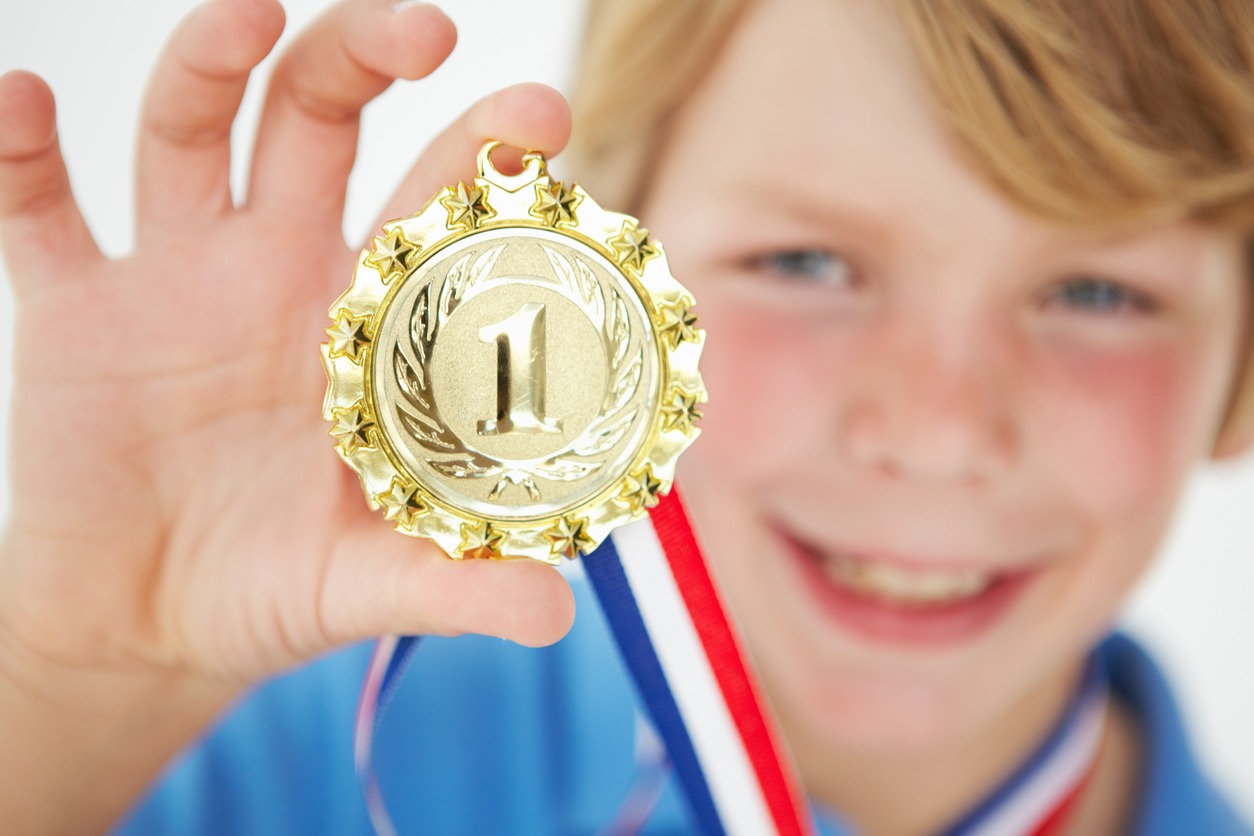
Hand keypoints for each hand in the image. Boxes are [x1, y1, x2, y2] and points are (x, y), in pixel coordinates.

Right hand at [0, 0, 573, 825]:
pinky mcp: (74, 309)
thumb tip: (557, 613)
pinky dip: (17, 152)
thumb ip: (459, 583)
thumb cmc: (278, 587)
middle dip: (366, 58)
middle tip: (426, 30)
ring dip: (213, 60)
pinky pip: (35, 209)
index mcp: (367, 320)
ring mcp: (174, 275)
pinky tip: (20, 104)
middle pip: (320, 120)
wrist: (149, 625)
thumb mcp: (373, 583)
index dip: (482, 154)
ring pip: (190, 129)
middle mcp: (277, 268)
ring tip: (252, 14)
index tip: (540, 119)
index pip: (432, 206)